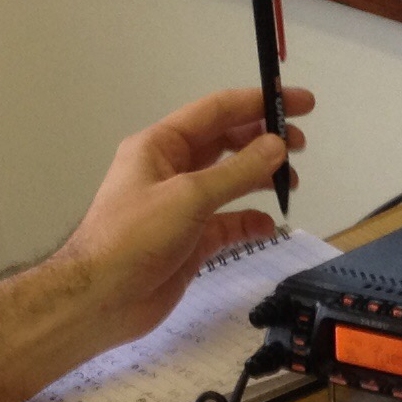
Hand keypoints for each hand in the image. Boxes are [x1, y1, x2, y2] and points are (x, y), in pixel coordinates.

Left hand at [51, 85, 312, 352]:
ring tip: (292, 181)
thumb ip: (238, 171)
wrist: (100, 299)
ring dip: (260, 177)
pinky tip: (268, 225)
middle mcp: (170, 170)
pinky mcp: (189, 240)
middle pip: (225, 143)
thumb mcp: (189, 197)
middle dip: (263, 139)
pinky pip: (227, 222)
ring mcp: (180, 206)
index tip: (300, 102)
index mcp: (160, 146)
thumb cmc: (132, 238)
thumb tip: (277, 146)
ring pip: (229, 181)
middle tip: (301, 144)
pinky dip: (249, 220)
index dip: (260, 102)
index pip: (217, 111)